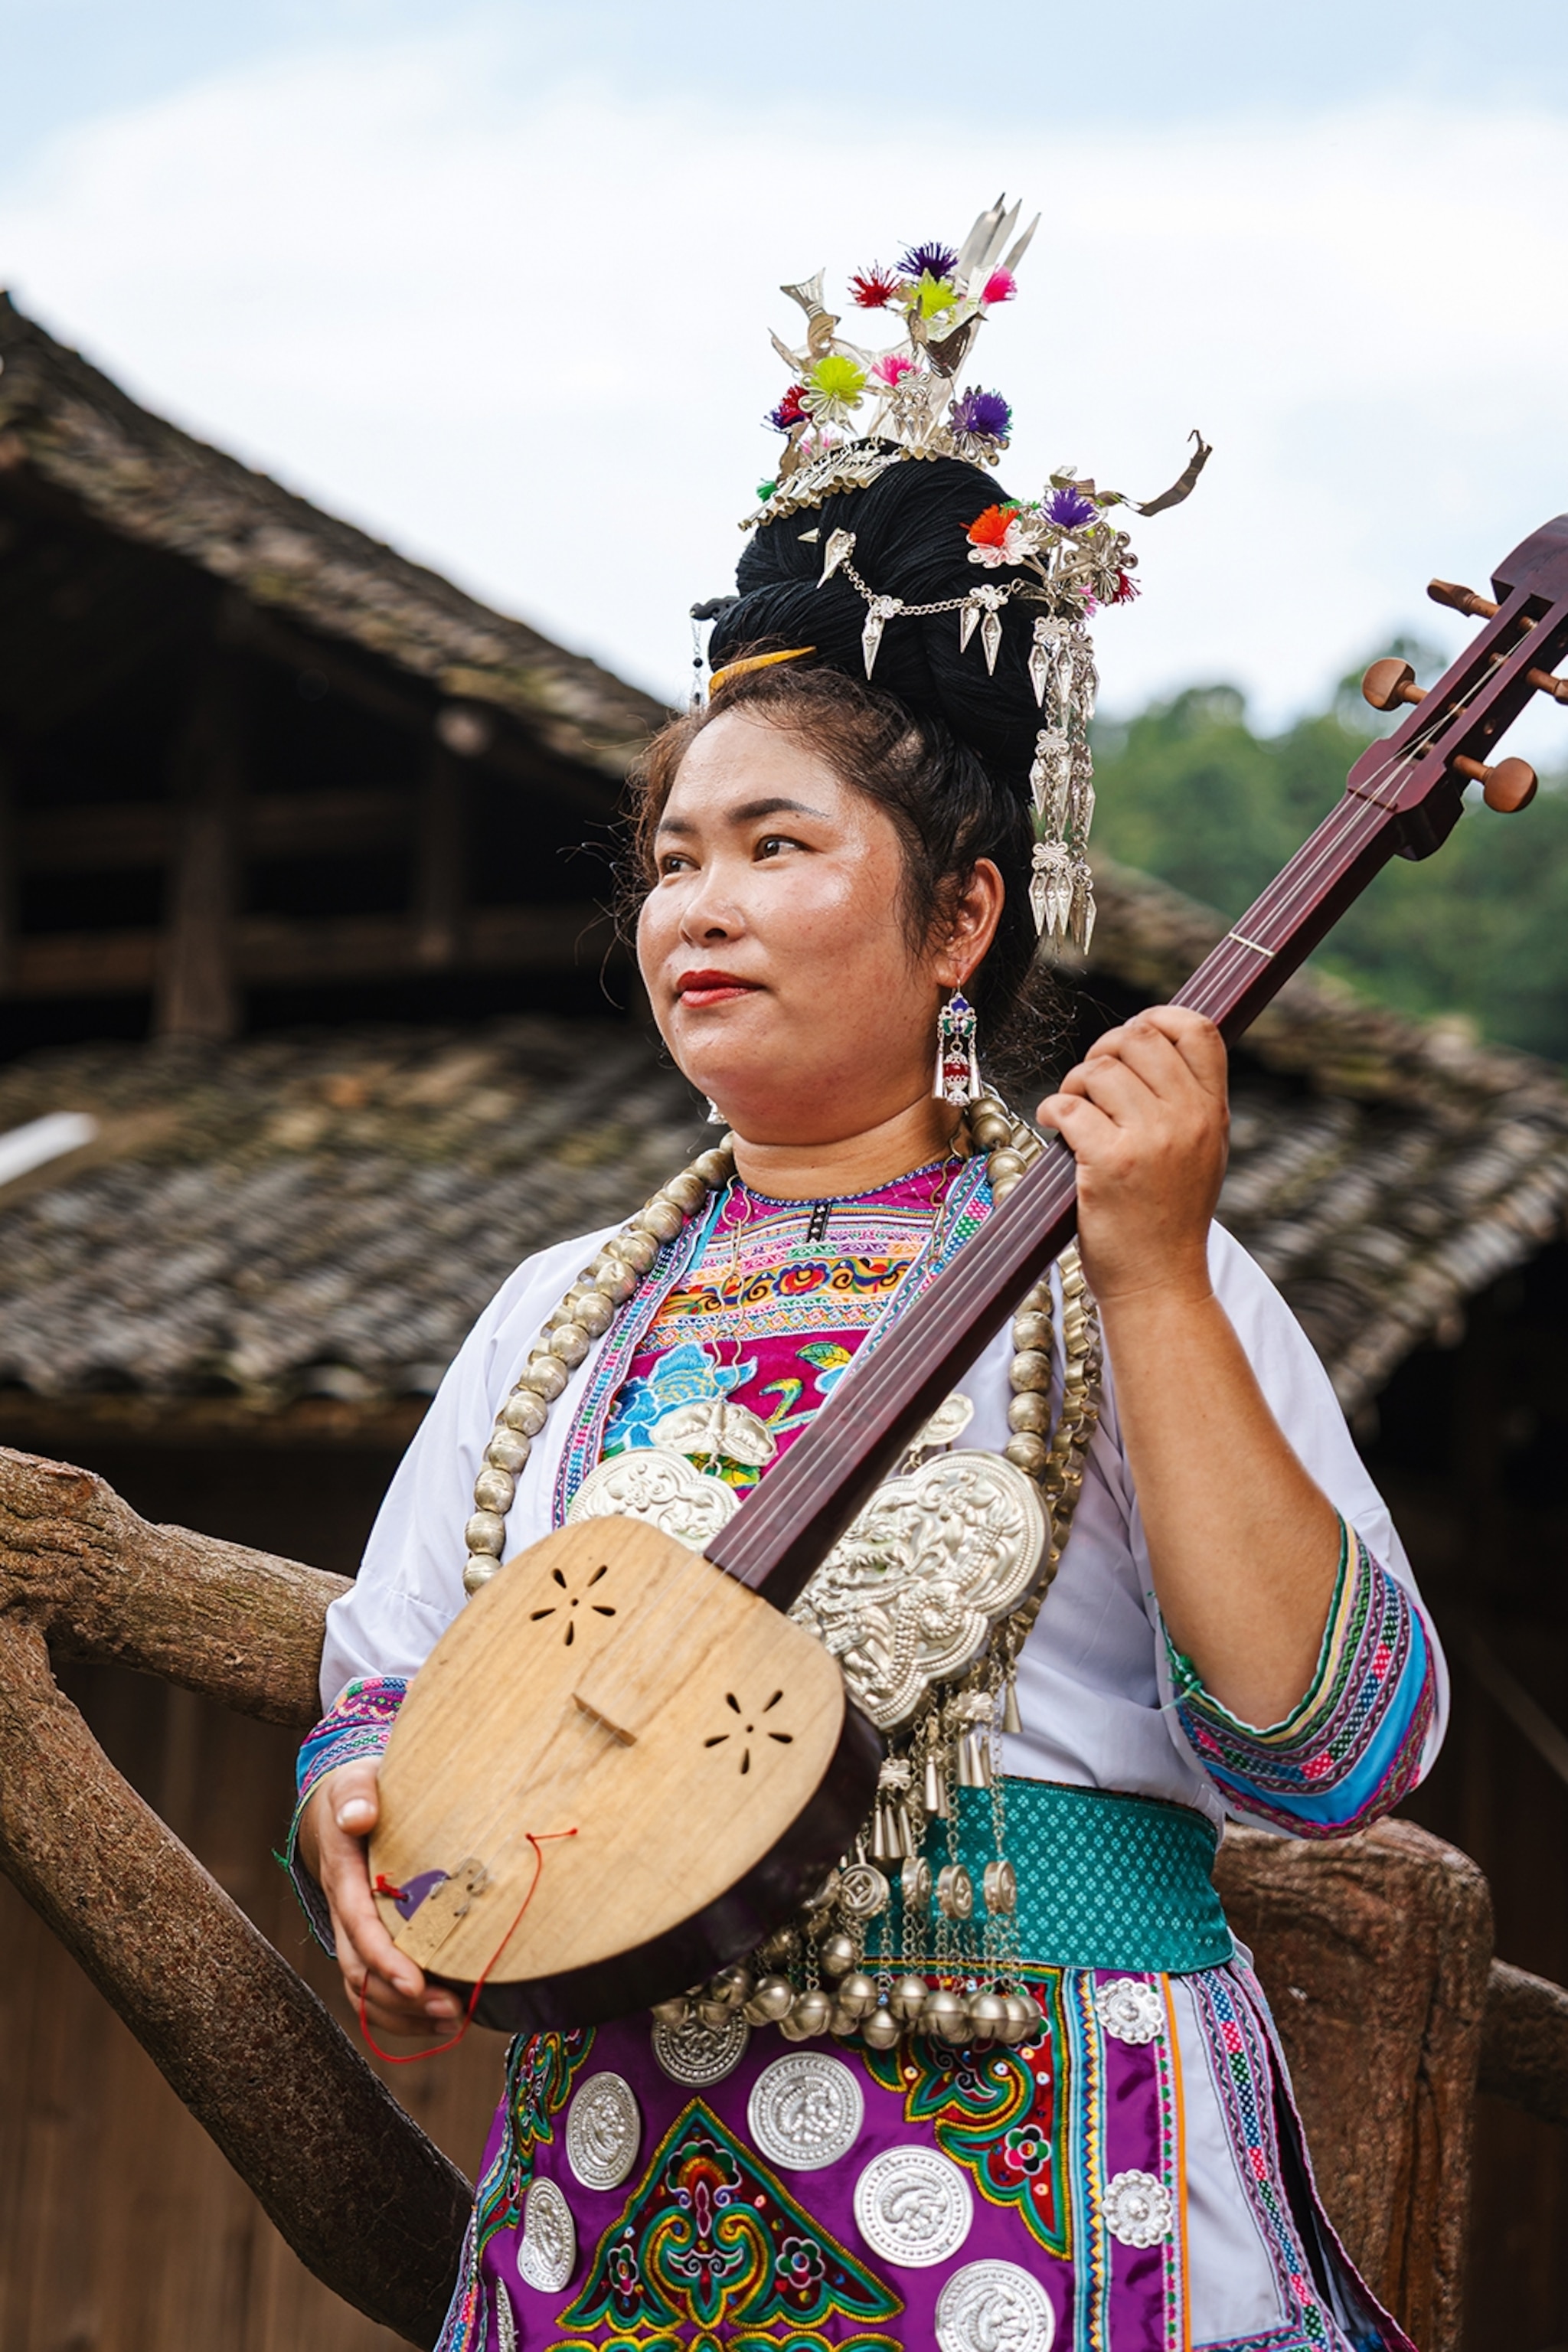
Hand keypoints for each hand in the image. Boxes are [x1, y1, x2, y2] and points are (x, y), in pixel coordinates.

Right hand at [296, 1760, 462, 2041]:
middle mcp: (343, 1911)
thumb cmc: (358, 1791)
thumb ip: (356, 1795)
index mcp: (343, 1875)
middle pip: (361, 1970)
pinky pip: (373, 1987)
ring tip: (453, 2019)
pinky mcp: (368, 1939)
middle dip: (402, 1999)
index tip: (416, 1984)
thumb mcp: (355, 1782)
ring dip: (404, 2014)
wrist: (343, 1803)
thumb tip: (359, 1816)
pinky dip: (401, 2012)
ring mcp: (353, 1930)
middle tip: (452, 2010)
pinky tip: (437, 2019)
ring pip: (364, 1988)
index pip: (359, 1926)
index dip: (385, 1960)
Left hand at [1036, 1006, 1227, 1305]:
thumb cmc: (1169, 1219)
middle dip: (1102, 1052)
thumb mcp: (1202, 1154)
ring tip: (1073, 1111)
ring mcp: (1152, 1140)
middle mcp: (1188, 1119)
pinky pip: (1069, 1106)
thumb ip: (1186, 1103)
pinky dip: (1052, 1111)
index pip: (1198, 1030)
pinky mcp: (1110, 1162)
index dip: (1157, 1017)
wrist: (1160, 1283)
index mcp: (1213, 1112)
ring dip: (1074, 1084)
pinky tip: (1055, 1127)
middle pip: (1138, 1038)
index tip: (1129, 1035)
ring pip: (1098, 1069)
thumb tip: (1147, 1046)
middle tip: (1088, 1084)